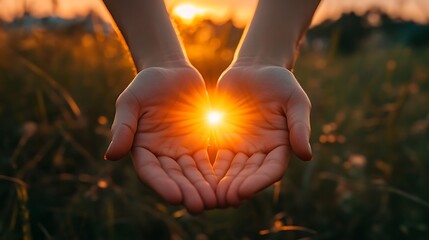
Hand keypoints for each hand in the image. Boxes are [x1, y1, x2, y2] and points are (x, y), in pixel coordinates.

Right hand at [105, 62, 216, 213]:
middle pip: (174, 177)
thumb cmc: (146, 84)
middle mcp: (161, 154)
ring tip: (214, 201)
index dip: (162, 185)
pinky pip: (207, 162)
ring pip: (192, 174)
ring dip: (202, 188)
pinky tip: (225, 184)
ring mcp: (181, 150)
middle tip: (199, 206)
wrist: (171, 71)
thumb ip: (124, 127)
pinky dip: (214, 173)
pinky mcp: (199, 143)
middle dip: (186, 192)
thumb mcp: (131, 101)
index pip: (151, 171)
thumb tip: (111, 156)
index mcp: (141, 148)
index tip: (175, 197)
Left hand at [213, 64, 311, 206]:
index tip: (244, 190)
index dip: (258, 182)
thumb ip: (299, 126)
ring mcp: (240, 146)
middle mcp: (260, 151)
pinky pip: (214, 157)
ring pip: (231, 170)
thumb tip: (307, 156)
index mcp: (280, 146)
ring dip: (221, 183)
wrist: (255, 67)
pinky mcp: (223, 139)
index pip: (271, 169)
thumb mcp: (295, 100)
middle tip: (223, 199)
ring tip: (210, 194)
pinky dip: (208, 168)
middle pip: (249, 174)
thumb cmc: (280, 82)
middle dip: (237, 187)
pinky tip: (196, 176)